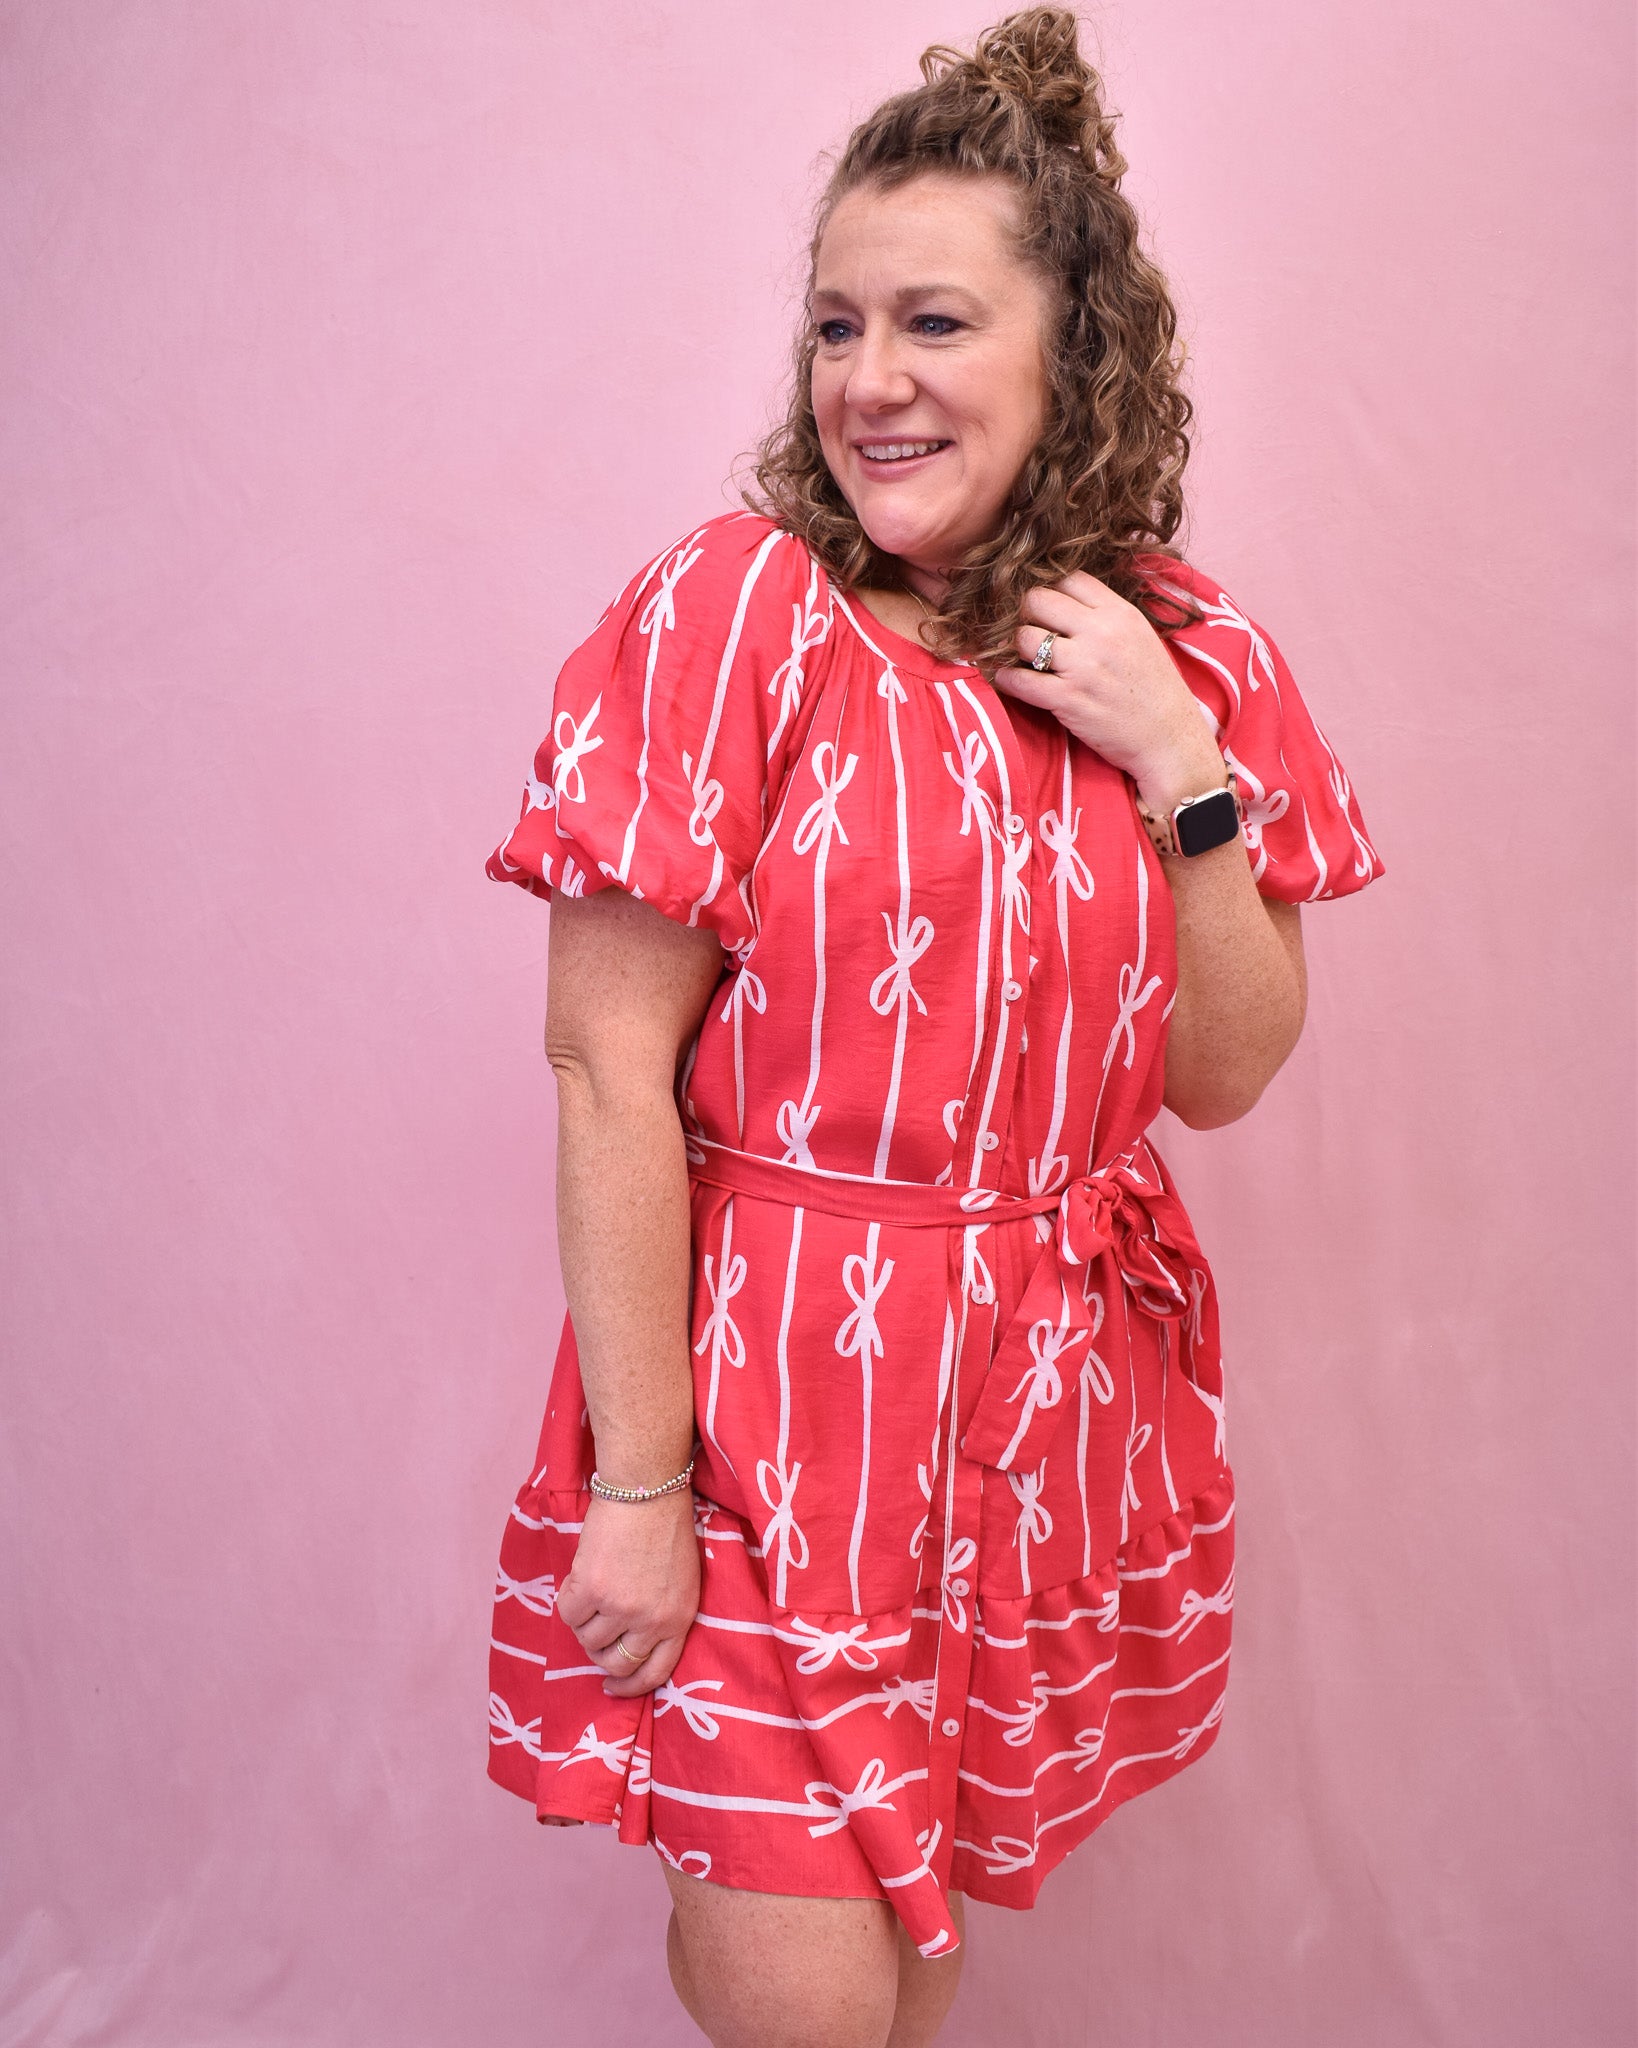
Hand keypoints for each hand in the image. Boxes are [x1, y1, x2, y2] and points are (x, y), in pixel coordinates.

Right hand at [556, 1488, 700, 1697]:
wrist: (646, 1488)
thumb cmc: (665, 1527)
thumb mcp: (682, 1581)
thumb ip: (662, 1616)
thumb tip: (628, 1644)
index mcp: (679, 1619)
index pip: (654, 1673)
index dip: (629, 1686)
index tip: (611, 1686)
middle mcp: (652, 1620)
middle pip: (614, 1662)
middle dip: (599, 1650)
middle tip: (595, 1626)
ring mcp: (621, 1607)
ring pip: (587, 1638)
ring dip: (584, 1620)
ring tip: (593, 1589)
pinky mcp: (592, 1589)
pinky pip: (568, 1614)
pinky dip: (568, 1598)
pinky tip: (580, 1577)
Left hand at [992, 570, 1224, 814]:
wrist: (1169, 738)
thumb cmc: (1154, 689)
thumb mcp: (1139, 636)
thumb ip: (1105, 615)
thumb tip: (1064, 601)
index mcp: (1119, 613)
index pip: (1068, 578)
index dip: (1049, 589)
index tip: (1044, 607)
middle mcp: (1100, 633)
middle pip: (1037, 599)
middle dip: (1024, 614)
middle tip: (1026, 630)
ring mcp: (1082, 666)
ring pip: (1023, 637)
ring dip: (1013, 647)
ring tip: (1018, 657)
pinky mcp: (1068, 699)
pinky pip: (1019, 680)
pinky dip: (1006, 679)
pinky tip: (1008, 679)